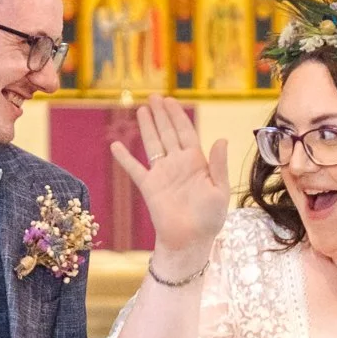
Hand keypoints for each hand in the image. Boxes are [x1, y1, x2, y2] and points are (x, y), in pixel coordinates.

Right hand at [109, 96, 230, 260]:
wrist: (190, 241)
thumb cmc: (209, 219)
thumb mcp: (220, 190)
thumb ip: (218, 165)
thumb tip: (220, 139)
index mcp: (196, 161)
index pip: (185, 131)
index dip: (177, 115)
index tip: (170, 100)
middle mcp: (177, 163)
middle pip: (167, 132)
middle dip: (161, 114)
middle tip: (154, 97)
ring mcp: (162, 174)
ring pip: (152, 144)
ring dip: (146, 127)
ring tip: (141, 110)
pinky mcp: (149, 186)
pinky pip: (134, 169)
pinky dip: (124, 158)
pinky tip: (116, 145)